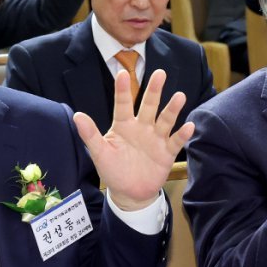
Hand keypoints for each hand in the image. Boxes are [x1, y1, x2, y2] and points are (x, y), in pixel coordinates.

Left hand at [74, 70, 193, 210]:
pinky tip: (189, 126)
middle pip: (149, 106)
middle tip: (160, 73)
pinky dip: (182, 134)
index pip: (123, 105)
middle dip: (154, 90)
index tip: (122, 73)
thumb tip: (77, 116)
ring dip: (172, 109)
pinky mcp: (166, 152)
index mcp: (124, 125)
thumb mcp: (99, 153)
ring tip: (179, 96)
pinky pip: (175, 141)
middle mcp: (142, 128)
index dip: (122, 91)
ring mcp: (155, 139)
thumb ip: (90, 135)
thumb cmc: (112, 170)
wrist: (129, 193)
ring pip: (165, 120)